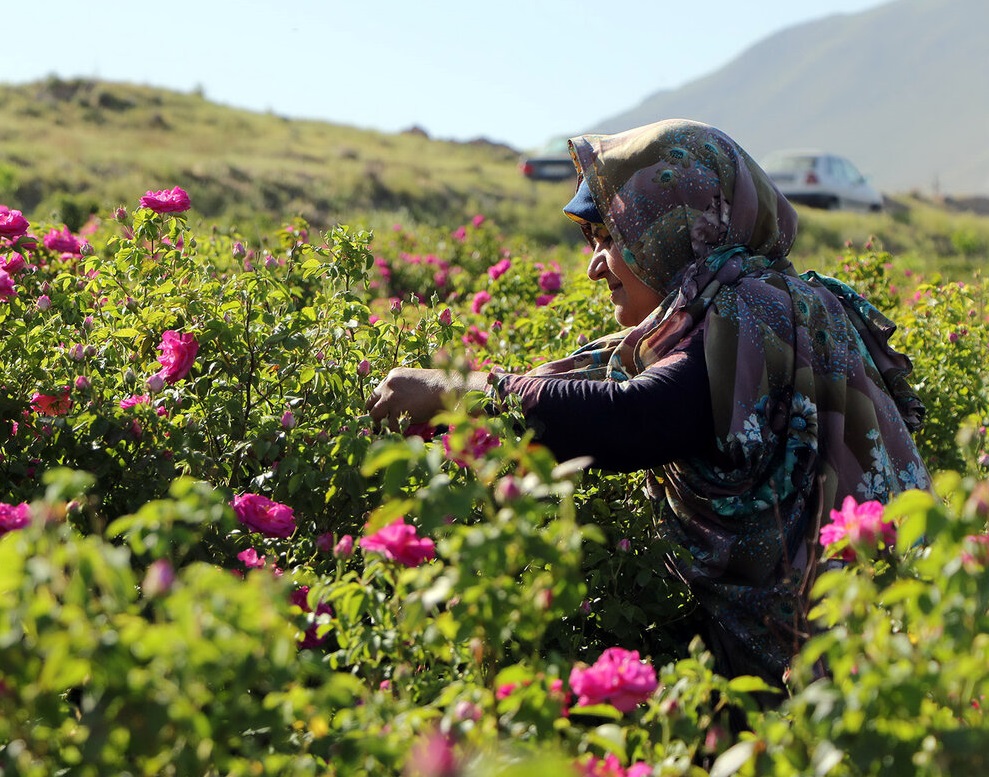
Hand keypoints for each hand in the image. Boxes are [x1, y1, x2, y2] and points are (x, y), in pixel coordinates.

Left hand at [365, 368, 489, 430]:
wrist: (448, 387)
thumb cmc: (439, 387)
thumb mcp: (416, 382)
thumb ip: (404, 391)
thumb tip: (399, 409)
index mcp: (394, 375)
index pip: (378, 392)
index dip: (381, 404)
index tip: (385, 413)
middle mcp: (388, 384)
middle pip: (370, 403)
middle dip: (375, 414)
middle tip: (380, 425)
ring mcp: (390, 396)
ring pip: (374, 415)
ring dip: (381, 424)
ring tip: (388, 431)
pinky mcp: (395, 408)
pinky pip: (389, 424)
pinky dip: (395, 431)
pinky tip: (403, 432)